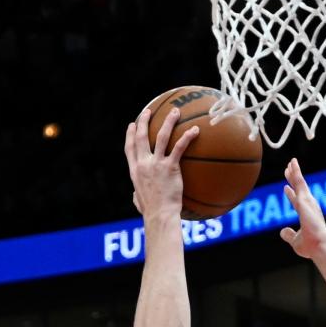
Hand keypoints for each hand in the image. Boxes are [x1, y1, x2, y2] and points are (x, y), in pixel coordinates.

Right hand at [123, 106, 198, 221]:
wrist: (160, 216)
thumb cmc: (151, 213)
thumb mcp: (139, 201)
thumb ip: (137, 194)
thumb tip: (136, 196)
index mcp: (135, 171)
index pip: (129, 148)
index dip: (130, 134)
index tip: (132, 124)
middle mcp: (143, 164)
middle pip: (141, 137)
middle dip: (144, 121)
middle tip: (149, 111)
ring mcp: (156, 164)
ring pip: (161, 136)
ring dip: (168, 121)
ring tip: (175, 111)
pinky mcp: (170, 167)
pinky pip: (180, 147)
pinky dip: (187, 136)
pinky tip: (196, 129)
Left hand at [279, 158, 325, 257]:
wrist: (319, 246)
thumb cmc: (311, 246)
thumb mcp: (295, 241)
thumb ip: (289, 235)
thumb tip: (282, 231)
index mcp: (306, 215)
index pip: (297, 202)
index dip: (291, 195)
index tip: (286, 188)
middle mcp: (309, 206)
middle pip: (299, 189)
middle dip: (293, 179)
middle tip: (288, 169)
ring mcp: (308, 202)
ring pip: (299, 182)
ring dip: (295, 172)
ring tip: (291, 162)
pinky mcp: (305, 199)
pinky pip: (299, 182)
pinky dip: (295, 172)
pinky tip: (292, 165)